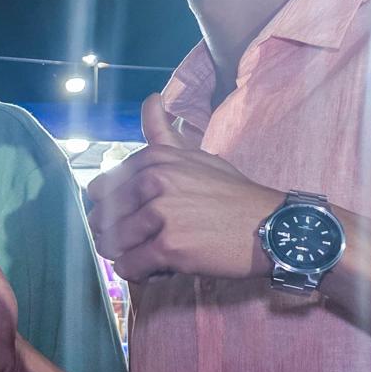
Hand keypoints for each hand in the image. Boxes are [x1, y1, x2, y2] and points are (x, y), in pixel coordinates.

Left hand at [86, 95, 279, 281]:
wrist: (270, 226)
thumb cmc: (232, 195)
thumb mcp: (197, 156)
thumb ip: (164, 133)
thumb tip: (151, 98)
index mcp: (154, 159)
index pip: (100, 189)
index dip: (112, 210)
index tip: (132, 218)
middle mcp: (154, 180)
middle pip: (101, 218)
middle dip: (115, 235)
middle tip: (141, 241)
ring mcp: (161, 213)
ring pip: (111, 244)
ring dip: (126, 255)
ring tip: (150, 255)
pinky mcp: (169, 246)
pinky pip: (129, 266)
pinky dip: (137, 273)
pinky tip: (155, 269)